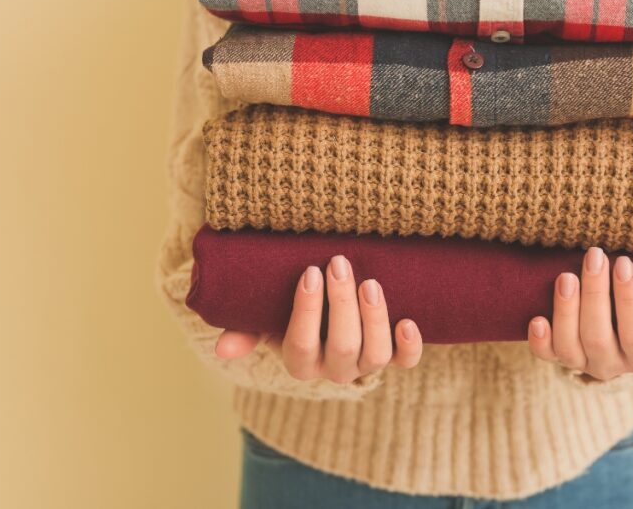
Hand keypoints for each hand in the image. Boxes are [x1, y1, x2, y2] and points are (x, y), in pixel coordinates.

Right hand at [214, 255, 422, 382]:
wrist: (329, 322)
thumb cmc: (291, 313)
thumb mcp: (266, 321)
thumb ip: (246, 330)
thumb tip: (223, 348)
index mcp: (299, 362)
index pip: (301, 342)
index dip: (307, 309)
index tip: (310, 271)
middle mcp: (334, 370)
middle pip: (343, 345)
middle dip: (342, 303)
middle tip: (339, 263)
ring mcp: (364, 365)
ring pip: (375, 355)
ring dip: (375, 318)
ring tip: (370, 282)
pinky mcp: (392, 357)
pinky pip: (405, 362)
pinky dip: (409, 345)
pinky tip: (408, 321)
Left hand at [527, 247, 632, 381]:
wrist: (614, 342)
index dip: (628, 300)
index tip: (625, 262)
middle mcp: (610, 364)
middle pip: (597, 336)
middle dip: (595, 294)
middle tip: (594, 254)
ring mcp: (580, 362)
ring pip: (569, 346)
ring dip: (565, 311)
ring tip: (565, 276)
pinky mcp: (556, 356)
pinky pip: (544, 355)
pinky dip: (539, 339)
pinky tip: (536, 318)